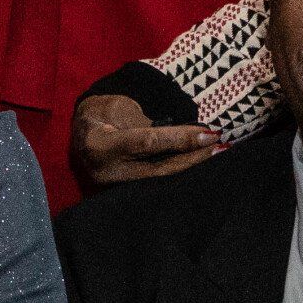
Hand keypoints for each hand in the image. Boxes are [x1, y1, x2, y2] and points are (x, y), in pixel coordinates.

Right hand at [70, 94, 221, 191]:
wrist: (83, 135)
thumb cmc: (101, 114)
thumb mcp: (119, 108)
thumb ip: (146, 122)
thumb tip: (185, 133)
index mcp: (100, 146)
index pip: (147, 143)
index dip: (179, 138)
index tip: (208, 133)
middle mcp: (108, 173)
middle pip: (160, 168)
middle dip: (193, 157)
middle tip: (219, 144)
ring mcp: (116, 188)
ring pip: (162, 180)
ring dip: (191, 166)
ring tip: (216, 153)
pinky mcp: (126, 194)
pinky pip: (159, 184)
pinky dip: (180, 173)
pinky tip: (199, 163)